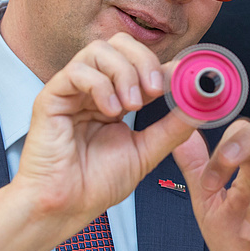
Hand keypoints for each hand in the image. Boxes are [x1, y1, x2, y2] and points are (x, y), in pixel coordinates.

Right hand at [0, 34, 195, 250]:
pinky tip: (110, 111)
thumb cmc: (97, 183)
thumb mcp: (147, 151)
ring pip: (99, 50)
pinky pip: (77, 71)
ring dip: (124, 72)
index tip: (181, 81)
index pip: (140, 61)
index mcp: (117, 96)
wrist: (66, 207)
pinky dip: (100, 85)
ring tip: (131, 106)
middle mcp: (94, 88)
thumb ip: (172, 127)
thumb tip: (198, 106)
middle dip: (144, 60)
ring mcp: (72, 91)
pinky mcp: (51, 98)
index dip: (162, 66)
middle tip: (155, 89)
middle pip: (119, 43)